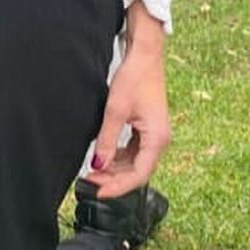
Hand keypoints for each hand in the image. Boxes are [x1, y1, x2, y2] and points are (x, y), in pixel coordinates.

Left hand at [84, 11, 169, 199]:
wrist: (145, 56)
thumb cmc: (135, 78)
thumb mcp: (115, 110)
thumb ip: (106, 140)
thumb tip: (98, 165)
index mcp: (157, 139)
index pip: (138, 175)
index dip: (118, 187)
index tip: (98, 192)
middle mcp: (160, 140)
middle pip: (137, 171)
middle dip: (114, 179)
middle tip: (89, 181)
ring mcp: (155, 135)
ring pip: (135, 163)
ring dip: (116, 169)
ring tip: (93, 171)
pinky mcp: (148, 129)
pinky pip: (135, 151)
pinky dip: (119, 157)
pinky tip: (104, 157)